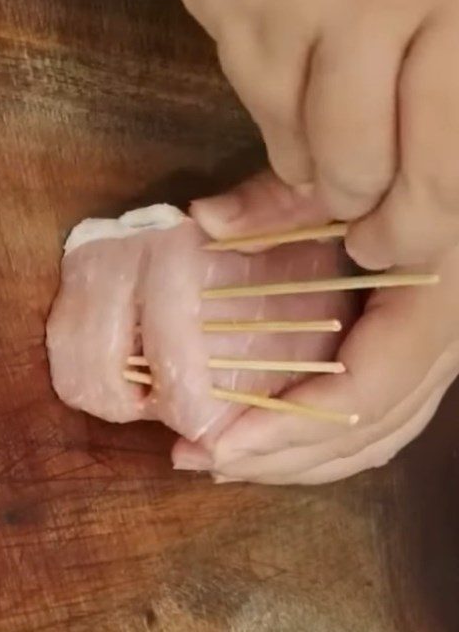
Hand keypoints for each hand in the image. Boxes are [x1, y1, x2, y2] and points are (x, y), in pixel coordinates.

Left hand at [173, 172, 458, 484]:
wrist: (450, 167)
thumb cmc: (406, 167)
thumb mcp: (342, 180)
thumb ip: (277, 201)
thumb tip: (201, 219)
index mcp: (437, 302)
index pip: (362, 394)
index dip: (288, 426)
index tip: (217, 443)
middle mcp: (448, 344)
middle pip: (362, 432)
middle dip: (276, 456)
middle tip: (197, 459)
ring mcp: (441, 358)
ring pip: (374, 440)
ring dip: (294, 462)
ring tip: (218, 464)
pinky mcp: (422, 362)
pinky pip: (380, 424)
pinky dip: (323, 445)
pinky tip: (272, 451)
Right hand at [175, 0, 458, 269]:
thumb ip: (453, 84)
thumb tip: (438, 195)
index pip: (441, 163)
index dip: (421, 224)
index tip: (398, 248)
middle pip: (352, 165)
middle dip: (360, 206)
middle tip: (363, 215)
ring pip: (286, 139)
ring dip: (310, 156)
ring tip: (330, 135)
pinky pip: (243, 88)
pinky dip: (272, 94)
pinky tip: (297, 57)